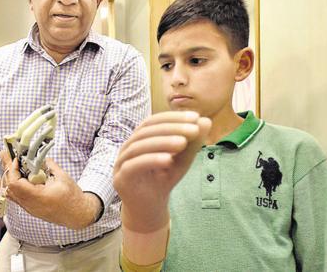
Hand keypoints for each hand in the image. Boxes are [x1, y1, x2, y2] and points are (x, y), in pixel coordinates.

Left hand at [0, 151, 100, 229]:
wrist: (78, 215)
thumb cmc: (73, 197)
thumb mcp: (63, 177)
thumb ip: (49, 165)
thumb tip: (40, 156)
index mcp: (38, 196)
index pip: (15, 184)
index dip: (12, 170)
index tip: (16, 159)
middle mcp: (31, 205)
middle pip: (9, 188)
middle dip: (7, 170)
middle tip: (6, 155)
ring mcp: (30, 209)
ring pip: (10, 194)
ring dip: (9, 178)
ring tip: (11, 164)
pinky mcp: (31, 209)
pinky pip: (17, 198)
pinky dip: (14, 186)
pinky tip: (18, 176)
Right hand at [114, 111, 210, 232]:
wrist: (149, 209)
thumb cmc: (163, 180)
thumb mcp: (182, 160)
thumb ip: (192, 143)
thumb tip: (205, 121)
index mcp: (140, 139)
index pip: (154, 121)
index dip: (173, 117)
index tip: (195, 117)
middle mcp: (128, 147)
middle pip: (146, 131)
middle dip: (171, 128)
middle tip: (192, 130)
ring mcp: (121, 162)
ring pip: (139, 146)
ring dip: (162, 142)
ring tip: (183, 143)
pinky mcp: (121, 179)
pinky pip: (133, 165)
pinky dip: (151, 160)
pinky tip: (168, 160)